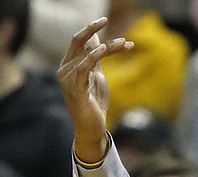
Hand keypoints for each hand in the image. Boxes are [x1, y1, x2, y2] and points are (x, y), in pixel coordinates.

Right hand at [56, 18, 132, 162]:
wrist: (92, 128)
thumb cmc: (94, 104)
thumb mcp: (97, 77)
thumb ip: (96, 59)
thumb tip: (96, 39)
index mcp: (69, 66)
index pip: (78, 42)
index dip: (91, 31)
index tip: (105, 21)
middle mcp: (65, 70)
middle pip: (77, 42)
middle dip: (91, 28)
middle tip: (105, 19)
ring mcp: (68, 79)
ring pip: (87, 54)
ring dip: (107, 47)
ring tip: (124, 43)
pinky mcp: (75, 89)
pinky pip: (84, 67)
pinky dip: (94, 56)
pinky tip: (104, 50)